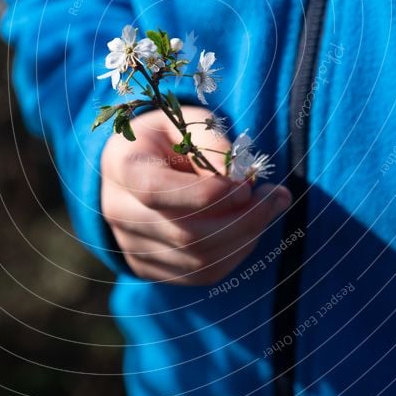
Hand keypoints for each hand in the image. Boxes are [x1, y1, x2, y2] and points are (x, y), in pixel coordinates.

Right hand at [101, 106, 291, 284]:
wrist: (135, 165)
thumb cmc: (166, 138)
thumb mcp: (185, 121)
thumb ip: (211, 142)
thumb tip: (241, 178)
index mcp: (122, 168)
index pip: (157, 193)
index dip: (206, 194)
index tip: (245, 185)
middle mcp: (119, 212)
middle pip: (183, 233)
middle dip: (241, 219)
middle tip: (276, 196)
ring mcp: (132, 246)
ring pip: (197, 260)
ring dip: (245, 237)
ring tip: (270, 207)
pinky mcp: (149, 268)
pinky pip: (201, 274)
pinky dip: (235, 254)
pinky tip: (250, 228)